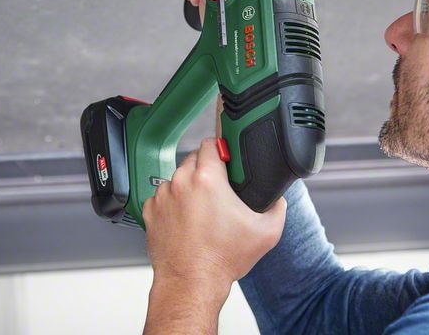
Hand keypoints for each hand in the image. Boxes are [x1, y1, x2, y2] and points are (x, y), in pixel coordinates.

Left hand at [143, 138, 286, 295]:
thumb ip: (277, 207)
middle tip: (218, 189)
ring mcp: (163, 196)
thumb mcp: (266, 232)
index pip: (210, 143)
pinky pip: (163, 196)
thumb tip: (278, 198)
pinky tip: (185, 218)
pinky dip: (173, 203)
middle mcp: (181, 182)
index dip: (221, 148)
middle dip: (206, 169)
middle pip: (194, 159)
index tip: (226, 159)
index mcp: (207, 178)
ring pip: (178, 177)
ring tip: (201, 208)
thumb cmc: (222, 259)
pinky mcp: (151, 211)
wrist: (191, 284)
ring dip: (188, 186)